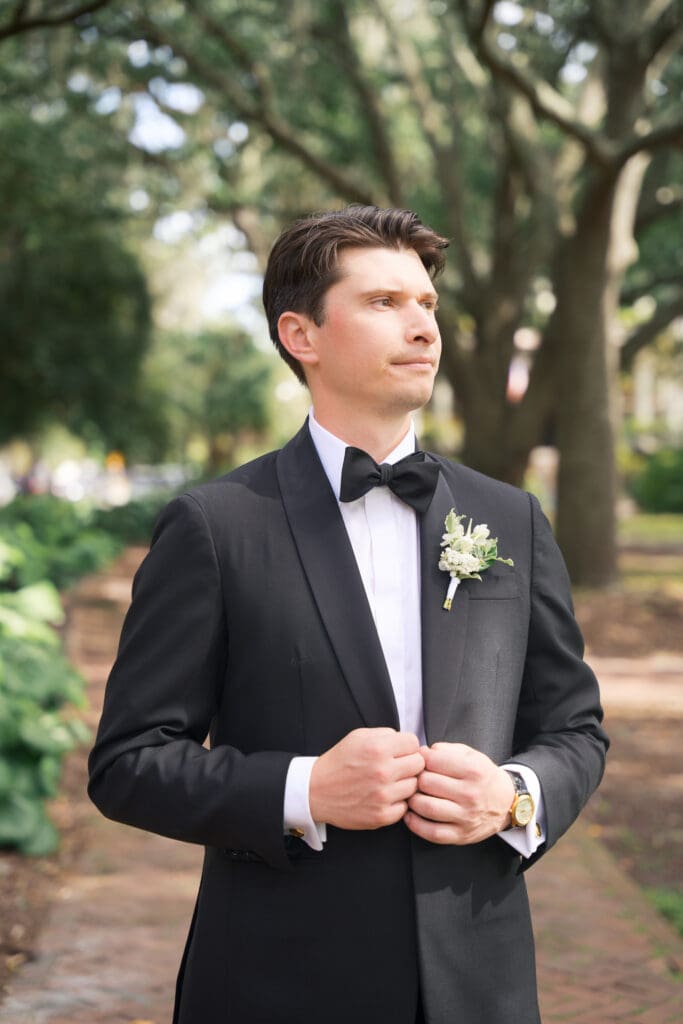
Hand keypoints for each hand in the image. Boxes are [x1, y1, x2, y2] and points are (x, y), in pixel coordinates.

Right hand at [309, 728, 424, 830]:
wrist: (316, 791)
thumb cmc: (339, 763)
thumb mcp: (358, 737)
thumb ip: (385, 734)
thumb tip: (408, 741)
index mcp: (377, 748)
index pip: (413, 742)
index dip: (406, 746)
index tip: (399, 751)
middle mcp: (382, 771)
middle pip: (419, 764)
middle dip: (409, 763)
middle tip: (396, 767)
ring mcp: (383, 795)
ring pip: (414, 786)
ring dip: (404, 783)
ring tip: (388, 782)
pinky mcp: (381, 816)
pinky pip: (405, 807)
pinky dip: (396, 802)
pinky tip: (383, 797)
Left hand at [404, 742, 514, 844]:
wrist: (506, 803)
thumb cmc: (483, 776)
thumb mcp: (470, 755)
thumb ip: (445, 750)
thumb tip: (422, 752)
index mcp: (473, 770)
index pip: (433, 761)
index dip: (421, 759)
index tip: (420, 762)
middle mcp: (470, 794)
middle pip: (426, 783)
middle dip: (416, 779)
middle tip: (414, 779)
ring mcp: (466, 817)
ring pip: (426, 807)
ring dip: (412, 800)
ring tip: (413, 795)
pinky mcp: (461, 835)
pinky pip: (432, 832)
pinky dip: (415, 824)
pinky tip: (410, 815)